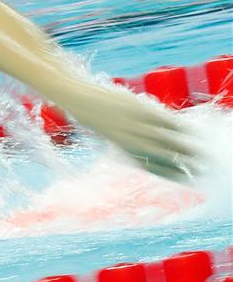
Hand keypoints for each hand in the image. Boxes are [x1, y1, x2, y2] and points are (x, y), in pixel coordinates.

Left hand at [52, 81, 197, 179]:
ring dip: (185, 148)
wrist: (79, 100)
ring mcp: (135, 125)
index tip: (186, 180)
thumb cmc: (93, 116)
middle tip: (201, 170)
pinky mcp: (139, 109)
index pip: (150, 167)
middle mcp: (130, 141)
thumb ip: (124, 143)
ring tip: (201, 155)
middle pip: (162, 157)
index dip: (169, 174)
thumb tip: (142, 150)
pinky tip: (191, 131)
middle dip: (183, 165)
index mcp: (122, 150)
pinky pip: (162, 120)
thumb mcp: (107, 135)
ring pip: (165, 140)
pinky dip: (178, 126)